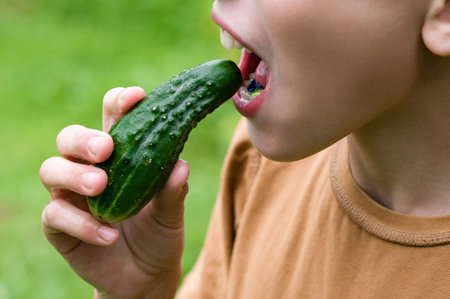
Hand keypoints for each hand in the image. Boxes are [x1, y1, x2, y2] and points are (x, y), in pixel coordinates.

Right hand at [39, 87, 189, 298]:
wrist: (146, 276)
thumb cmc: (158, 234)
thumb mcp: (172, 213)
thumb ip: (174, 191)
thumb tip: (182, 166)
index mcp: (119, 156)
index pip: (111, 117)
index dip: (119, 102)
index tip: (136, 98)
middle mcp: (89, 169)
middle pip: (70, 137)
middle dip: (84, 138)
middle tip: (107, 149)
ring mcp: (71, 197)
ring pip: (52, 169)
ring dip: (75, 174)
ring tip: (100, 186)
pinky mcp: (59, 226)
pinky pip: (56, 216)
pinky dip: (81, 224)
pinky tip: (109, 234)